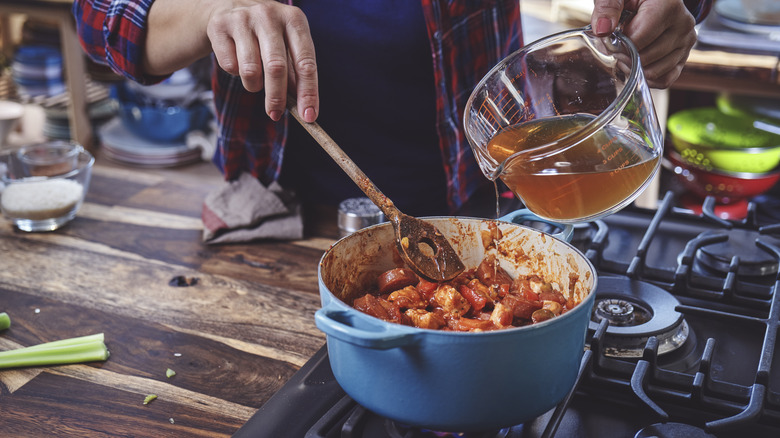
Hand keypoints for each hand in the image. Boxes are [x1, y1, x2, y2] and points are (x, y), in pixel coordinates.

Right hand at [206, 0, 318, 120]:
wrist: (228, 7)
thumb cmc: (266, 36)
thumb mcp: (287, 47)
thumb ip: (295, 77)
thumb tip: (304, 111)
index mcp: (294, 20)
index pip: (306, 62)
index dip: (308, 92)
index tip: (309, 117)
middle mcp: (269, 15)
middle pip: (276, 68)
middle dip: (277, 97)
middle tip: (276, 114)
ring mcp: (243, 18)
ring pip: (250, 70)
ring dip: (253, 85)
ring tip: (254, 79)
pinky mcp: (219, 26)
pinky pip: (229, 66)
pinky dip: (234, 73)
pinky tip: (236, 59)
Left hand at [590, 0, 696, 88]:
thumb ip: (608, 7)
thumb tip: (602, 30)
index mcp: (668, 6)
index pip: (639, 40)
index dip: (619, 46)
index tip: (610, 42)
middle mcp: (683, 24)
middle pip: (647, 57)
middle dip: (626, 58)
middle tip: (615, 50)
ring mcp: (686, 41)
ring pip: (656, 71)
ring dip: (636, 69)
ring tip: (626, 55)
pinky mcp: (684, 54)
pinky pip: (666, 79)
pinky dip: (648, 79)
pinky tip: (636, 67)